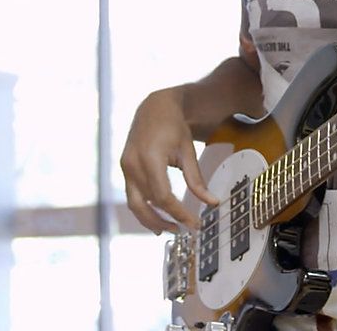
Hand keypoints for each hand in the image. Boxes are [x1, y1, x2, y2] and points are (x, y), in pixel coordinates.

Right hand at [120, 87, 217, 232]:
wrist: (154, 107)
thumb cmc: (173, 127)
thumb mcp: (188, 151)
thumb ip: (197, 180)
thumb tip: (212, 203)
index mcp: (150, 158)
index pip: (164, 196)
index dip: (179, 213)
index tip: (195, 224)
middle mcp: (133, 164)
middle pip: (147, 204)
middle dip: (164, 220)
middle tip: (183, 230)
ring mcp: (125, 166)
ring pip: (135, 204)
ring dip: (150, 219)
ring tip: (169, 228)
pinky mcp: (124, 168)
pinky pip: (132, 195)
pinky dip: (144, 208)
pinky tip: (157, 216)